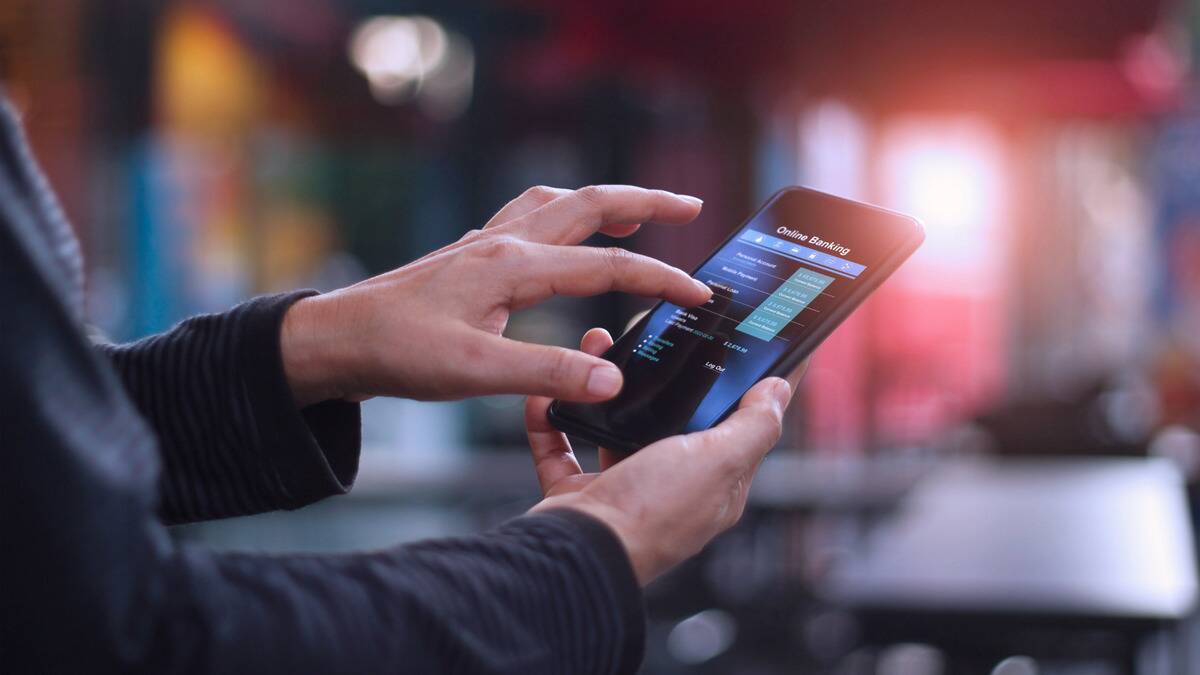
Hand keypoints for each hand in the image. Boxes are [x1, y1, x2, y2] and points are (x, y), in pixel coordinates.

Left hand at [280, 185, 710, 405]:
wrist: (335, 340)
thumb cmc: (396, 353)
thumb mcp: (474, 372)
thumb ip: (547, 374)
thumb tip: (611, 382)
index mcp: (512, 267)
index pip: (606, 267)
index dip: (660, 280)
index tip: (700, 296)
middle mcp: (503, 243)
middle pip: (589, 205)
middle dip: (646, 203)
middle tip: (692, 209)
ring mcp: (484, 244)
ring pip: (558, 204)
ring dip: (604, 203)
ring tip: (638, 214)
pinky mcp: (470, 257)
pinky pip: (529, 218)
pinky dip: (564, 216)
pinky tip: (563, 238)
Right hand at [525, 328, 808, 584]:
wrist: (577, 554)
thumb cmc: (650, 515)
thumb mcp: (717, 461)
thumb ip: (753, 425)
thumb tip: (779, 391)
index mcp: (713, 483)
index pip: (735, 425)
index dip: (736, 385)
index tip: (733, 343)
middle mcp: (669, 487)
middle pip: (669, 417)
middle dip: (659, 375)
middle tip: (651, 334)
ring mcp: (622, 489)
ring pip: (613, 425)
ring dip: (604, 387)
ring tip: (598, 348)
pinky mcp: (577, 494)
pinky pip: (561, 447)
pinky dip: (552, 420)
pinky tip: (547, 392)